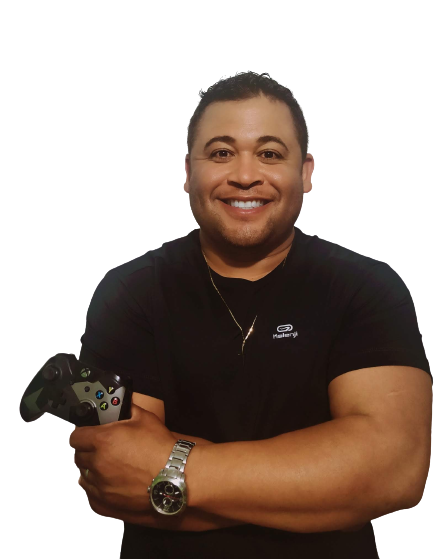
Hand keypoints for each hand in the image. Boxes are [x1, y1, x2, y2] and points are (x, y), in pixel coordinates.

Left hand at [69, 403, 176, 520]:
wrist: (174, 477)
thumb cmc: (161, 449)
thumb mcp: (145, 419)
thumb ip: (128, 409)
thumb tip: (123, 403)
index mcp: (102, 441)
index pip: (75, 437)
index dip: (81, 433)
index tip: (87, 434)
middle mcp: (97, 464)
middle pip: (78, 456)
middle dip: (88, 451)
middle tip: (103, 449)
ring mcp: (99, 486)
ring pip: (83, 476)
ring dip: (91, 470)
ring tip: (108, 467)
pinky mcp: (104, 504)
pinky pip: (90, 494)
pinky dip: (96, 488)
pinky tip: (110, 483)